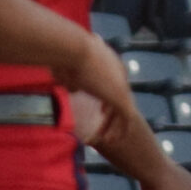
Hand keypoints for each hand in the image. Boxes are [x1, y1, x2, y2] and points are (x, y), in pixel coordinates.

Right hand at [61, 35, 145, 157]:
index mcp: (110, 63)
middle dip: (113, 116)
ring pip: (123, 111)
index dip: (109, 100)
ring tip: (105, 140)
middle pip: (120, 100)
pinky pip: (125, 119)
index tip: (102, 111)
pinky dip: (119, 130)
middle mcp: (119, 73)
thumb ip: (73, 80)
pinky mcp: (121, 97)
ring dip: (114, 127)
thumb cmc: (64, 55)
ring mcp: (122, 86)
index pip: (114, 86)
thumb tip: (74, 90)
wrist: (74, 49)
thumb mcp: (67, 68)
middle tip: (104, 131)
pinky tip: (109, 140)